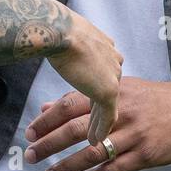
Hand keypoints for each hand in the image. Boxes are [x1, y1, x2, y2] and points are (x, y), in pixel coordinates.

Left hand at [24, 77, 170, 170]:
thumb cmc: (150, 99)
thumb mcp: (120, 91)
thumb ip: (84, 100)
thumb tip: (48, 108)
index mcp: (110, 93)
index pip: (71, 104)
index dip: (48, 119)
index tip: (30, 132)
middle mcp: (119, 113)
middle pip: (76, 129)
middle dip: (49, 143)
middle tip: (31, 155)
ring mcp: (132, 134)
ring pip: (92, 153)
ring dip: (66, 165)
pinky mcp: (144, 154)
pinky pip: (113, 170)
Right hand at [44, 10, 122, 144]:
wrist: (60, 31)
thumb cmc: (58, 29)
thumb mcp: (68, 36)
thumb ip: (71, 45)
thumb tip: (57, 47)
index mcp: (105, 46)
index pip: (102, 71)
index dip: (93, 86)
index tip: (88, 97)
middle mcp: (114, 61)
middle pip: (107, 89)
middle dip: (98, 107)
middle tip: (93, 124)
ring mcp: (113, 76)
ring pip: (109, 105)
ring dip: (99, 122)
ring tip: (95, 139)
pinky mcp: (107, 91)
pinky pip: (107, 116)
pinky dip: (100, 129)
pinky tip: (96, 141)